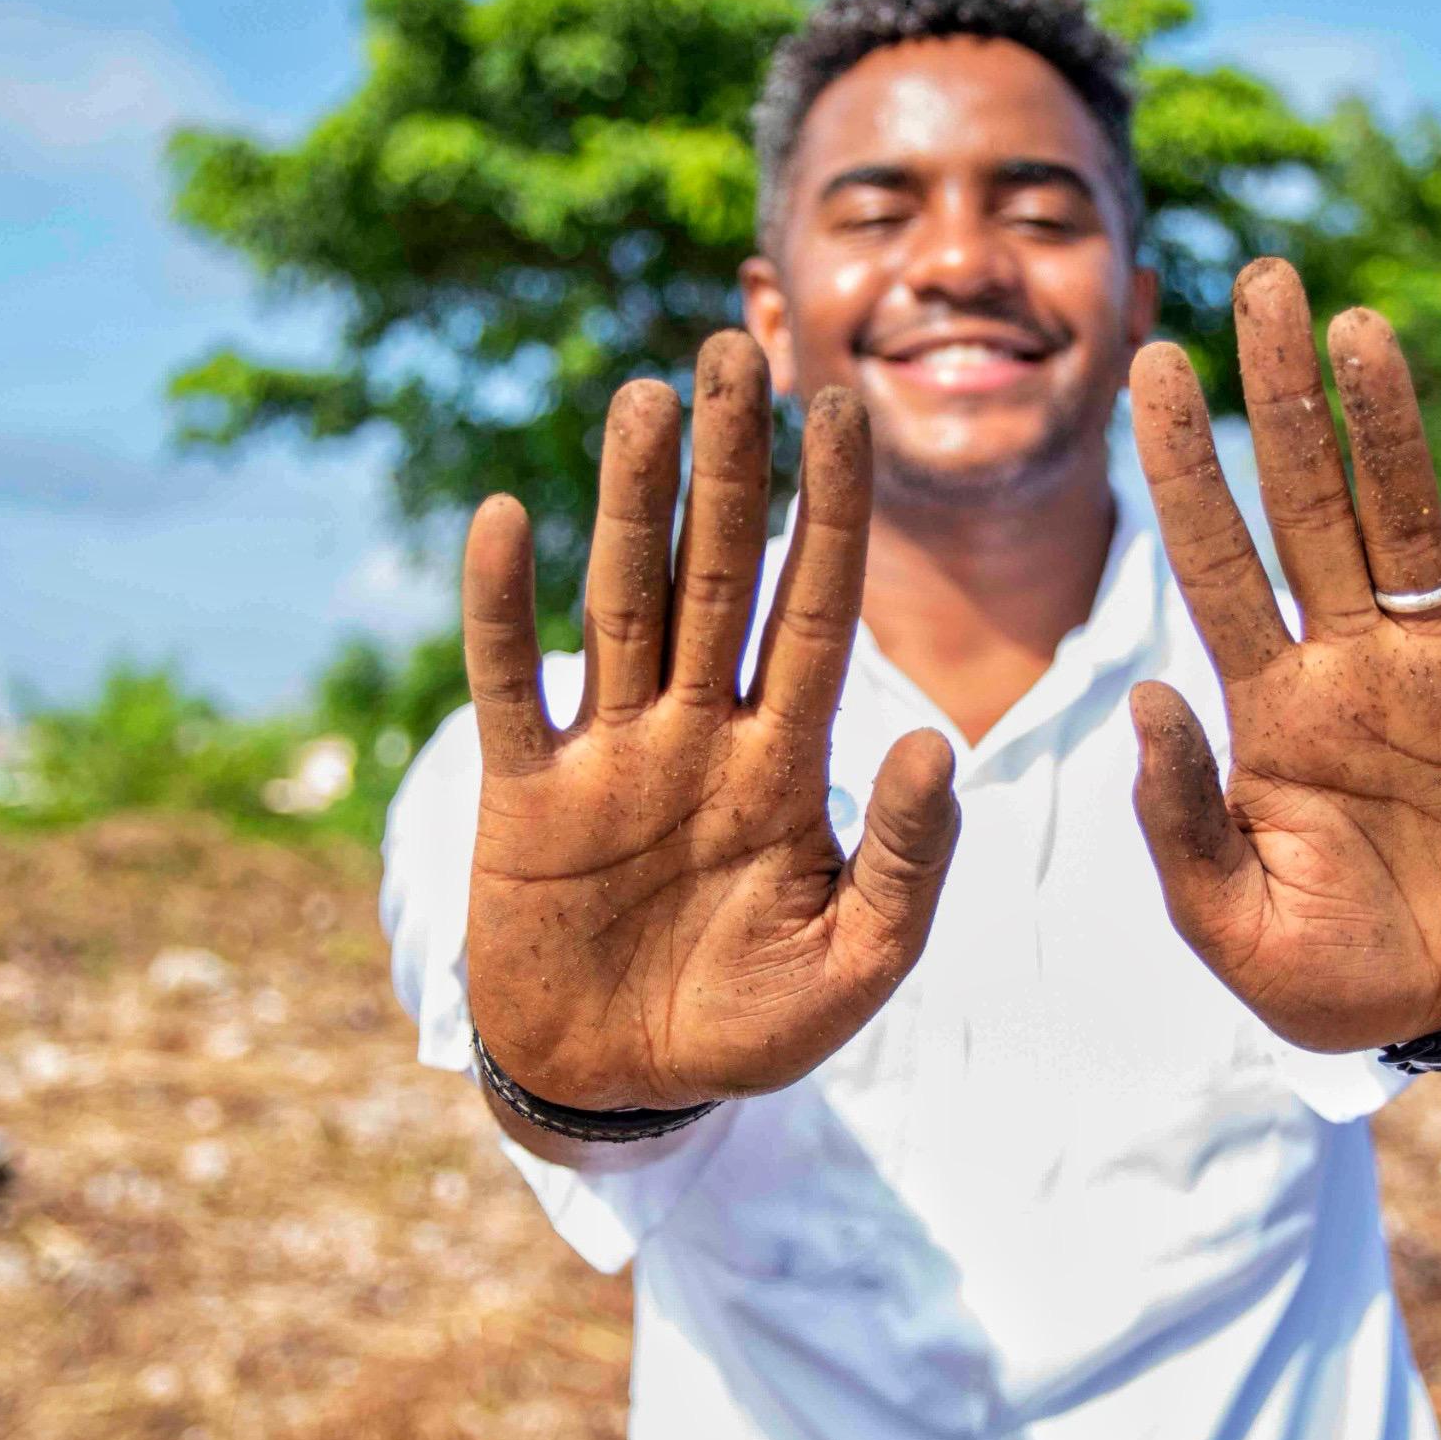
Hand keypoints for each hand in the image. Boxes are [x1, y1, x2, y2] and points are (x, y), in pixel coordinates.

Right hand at [460, 334, 960, 1109]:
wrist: (622, 1091)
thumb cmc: (747, 1027)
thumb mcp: (853, 965)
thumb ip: (903, 863)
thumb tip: (937, 741)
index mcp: (786, 762)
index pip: (815, 611)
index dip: (831, 512)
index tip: (846, 408)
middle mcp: (697, 731)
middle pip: (715, 574)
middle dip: (730, 467)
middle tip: (735, 348)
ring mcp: (608, 754)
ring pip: (621, 601)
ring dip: (629, 501)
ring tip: (644, 395)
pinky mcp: (522, 793)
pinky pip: (510, 685)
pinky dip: (503, 609)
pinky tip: (507, 516)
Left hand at [1127, 258, 1440, 1052]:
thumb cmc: (1330, 973)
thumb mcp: (1232, 922)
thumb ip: (1183, 821)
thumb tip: (1146, 701)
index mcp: (1265, 707)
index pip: (1213, 560)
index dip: (1184, 464)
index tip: (1152, 363)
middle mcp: (1346, 663)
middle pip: (1307, 504)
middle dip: (1284, 396)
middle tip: (1262, 281)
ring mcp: (1436, 673)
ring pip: (1408, 522)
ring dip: (1388, 424)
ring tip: (1360, 325)